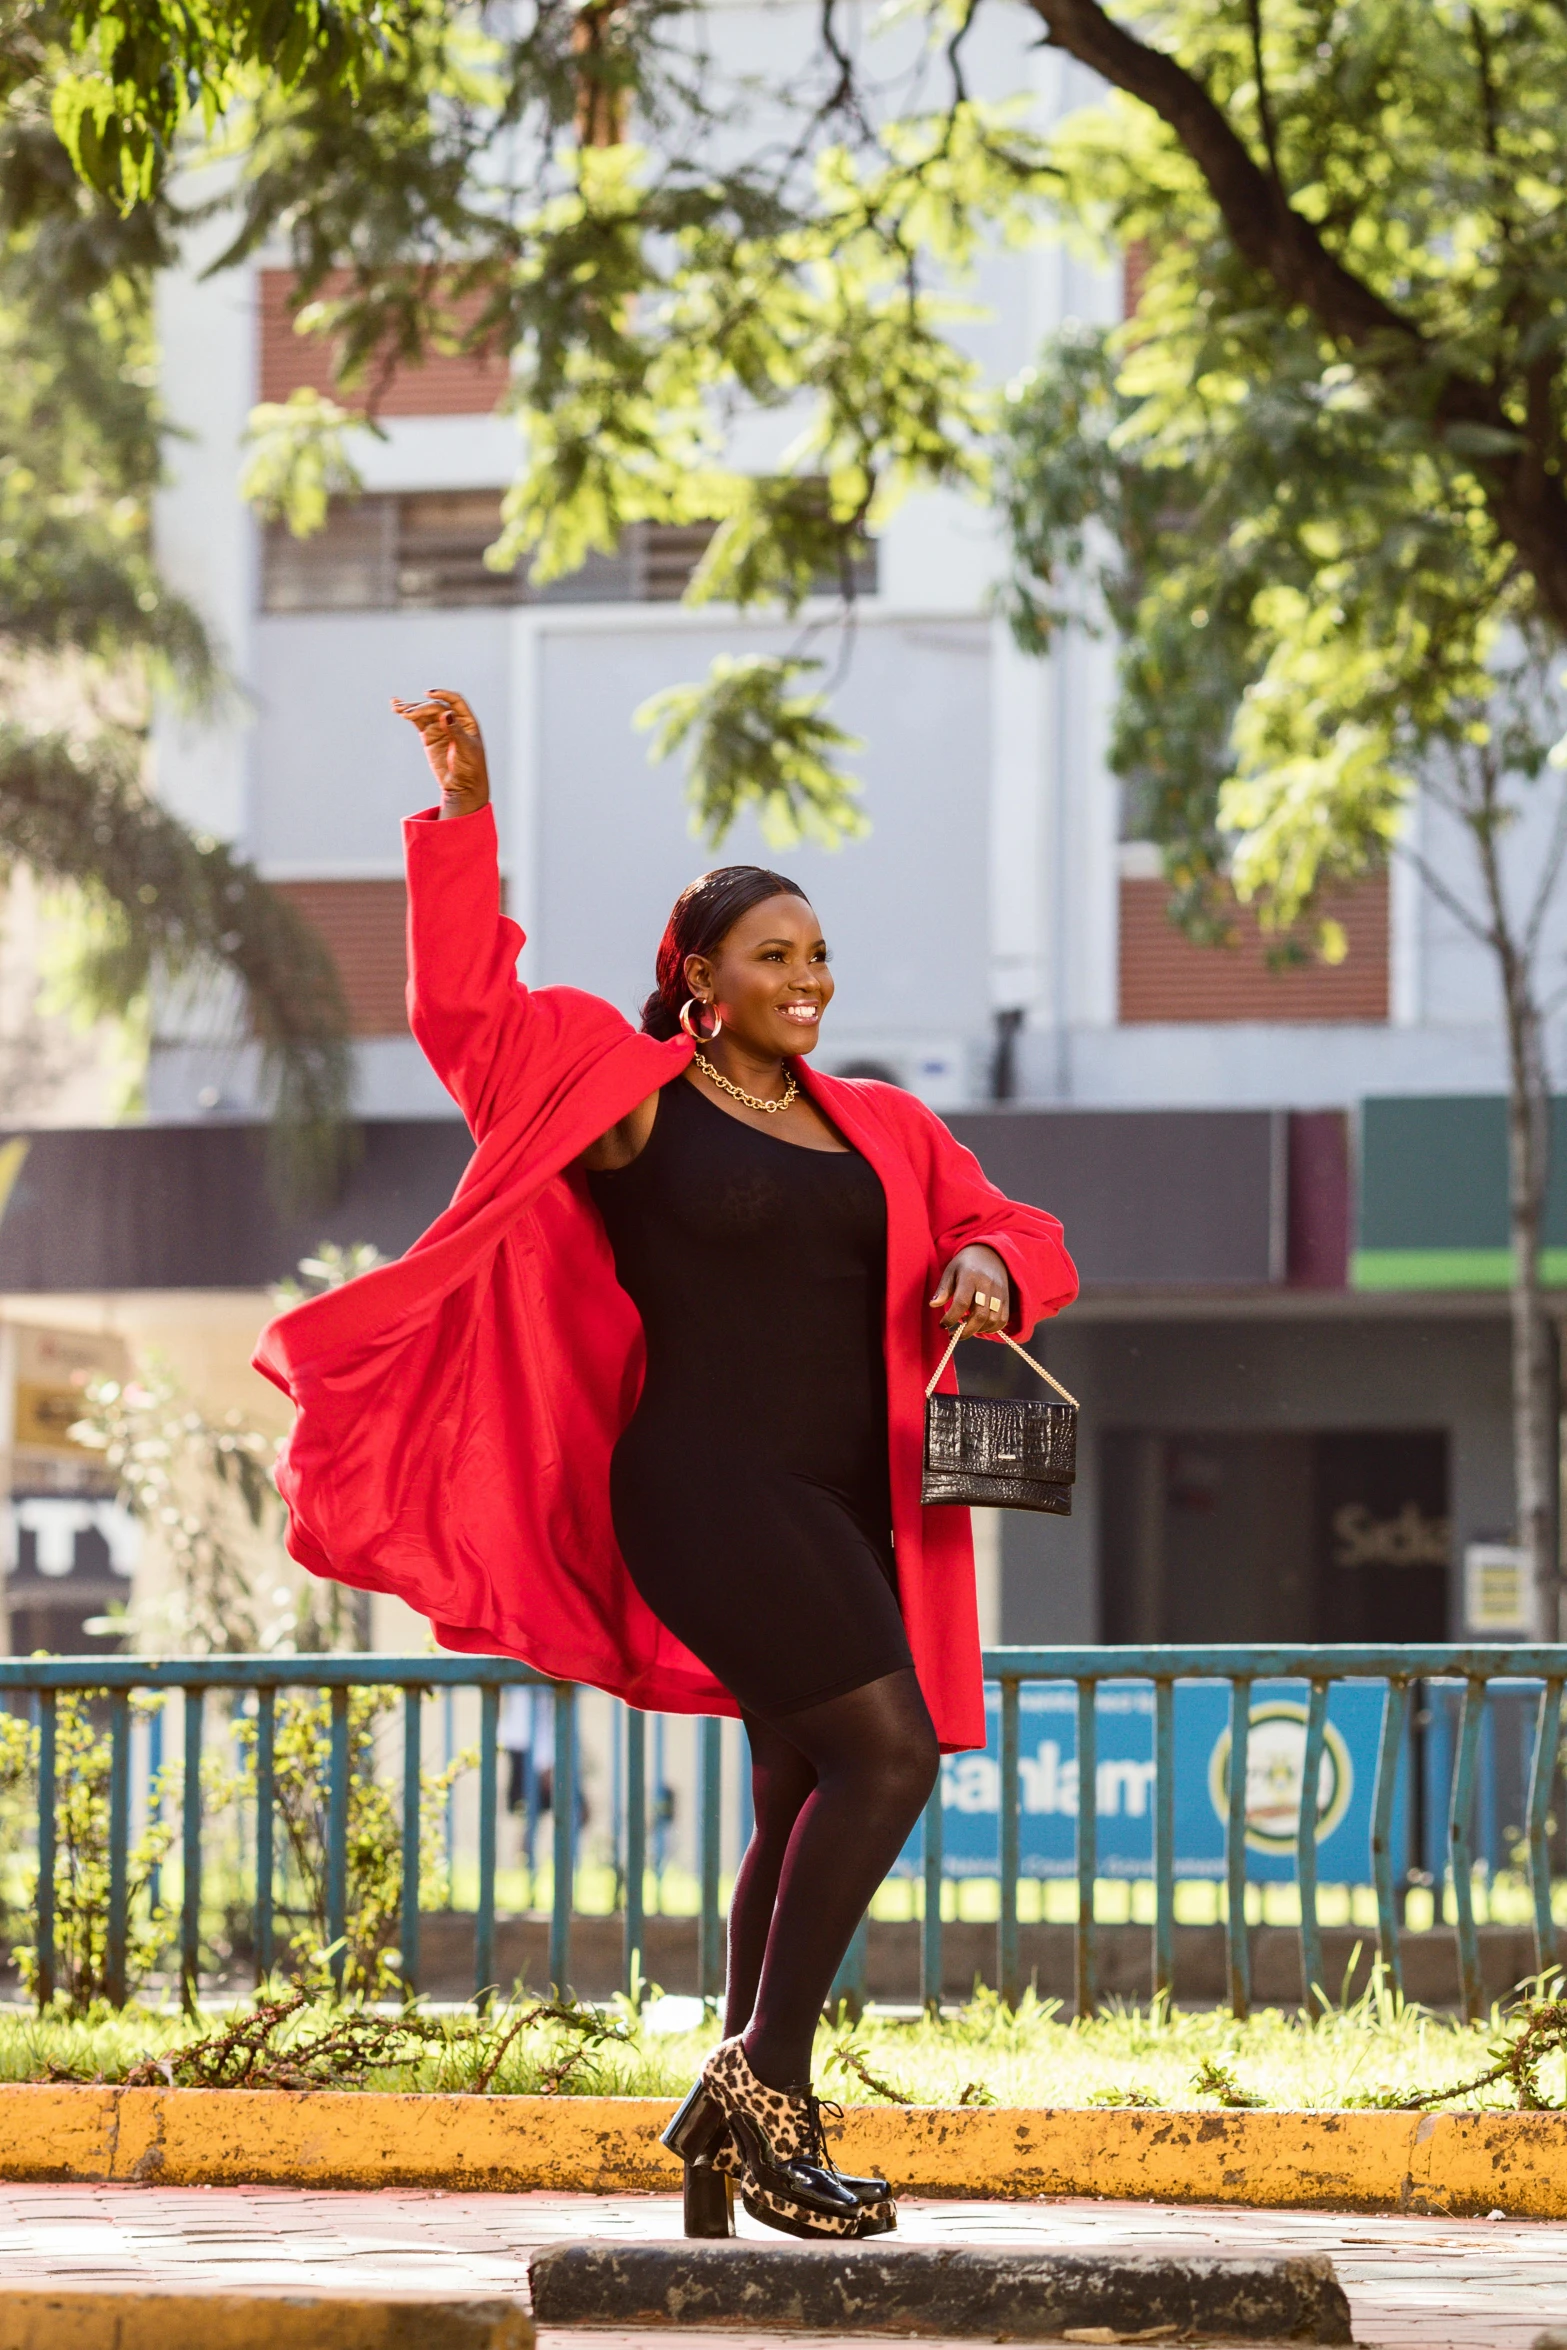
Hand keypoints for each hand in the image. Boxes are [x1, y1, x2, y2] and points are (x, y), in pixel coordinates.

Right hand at [392, 687, 489, 816]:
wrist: (462, 786)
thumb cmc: (471, 768)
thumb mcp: (466, 750)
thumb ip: (456, 731)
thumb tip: (445, 713)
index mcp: (467, 721)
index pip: (455, 701)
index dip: (443, 694)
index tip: (428, 694)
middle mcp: (453, 720)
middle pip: (435, 706)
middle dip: (421, 708)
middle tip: (407, 714)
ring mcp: (440, 727)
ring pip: (424, 712)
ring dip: (411, 709)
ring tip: (396, 708)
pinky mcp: (429, 735)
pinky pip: (418, 721)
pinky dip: (408, 715)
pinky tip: (397, 707)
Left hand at [930, 1244, 1010, 1335]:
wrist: (989, 1253)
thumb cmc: (965, 1264)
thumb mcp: (950, 1272)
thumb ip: (943, 1289)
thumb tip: (933, 1305)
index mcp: (970, 1277)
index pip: (962, 1302)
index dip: (951, 1318)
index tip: (942, 1325)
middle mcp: (987, 1285)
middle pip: (980, 1315)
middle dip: (966, 1330)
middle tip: (953, 1334)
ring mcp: (999, 1292)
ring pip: (993, 1320)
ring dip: (978, 1330)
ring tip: (966, 1328)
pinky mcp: (1006, 1299)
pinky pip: (1002, 1319)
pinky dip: (991, 1328)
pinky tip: (979, 1327)